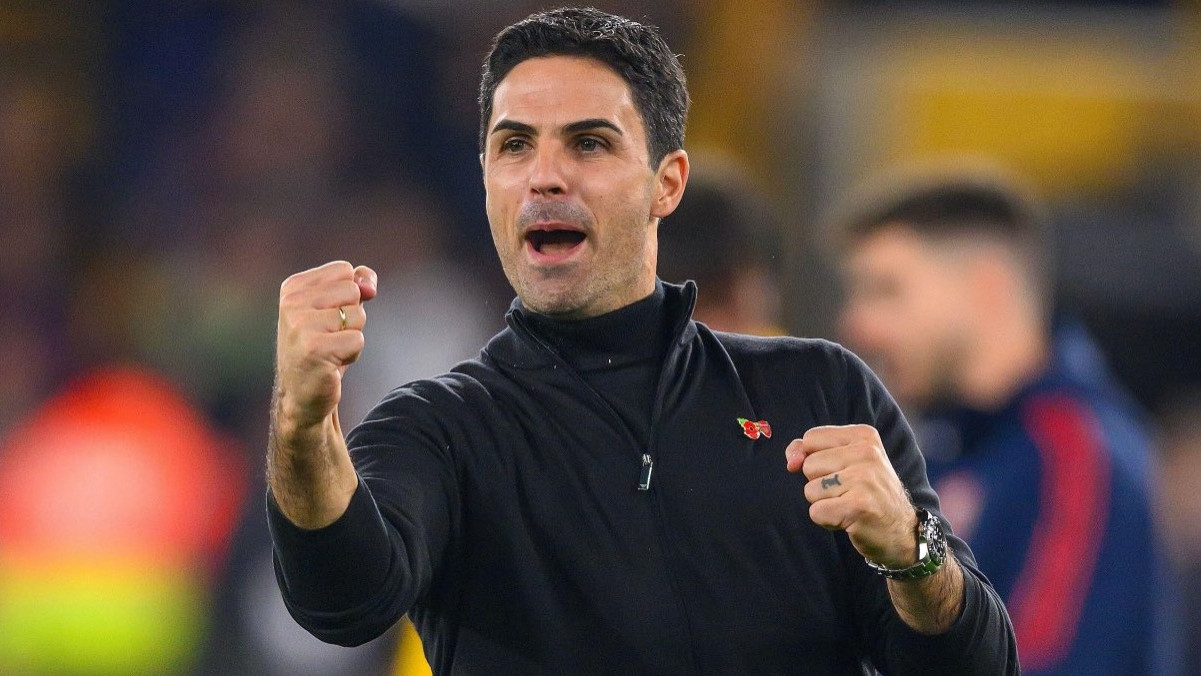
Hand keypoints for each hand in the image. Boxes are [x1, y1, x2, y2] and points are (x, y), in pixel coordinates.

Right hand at [275, 260, 377, 436]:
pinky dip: (352, 353)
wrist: (302, 393)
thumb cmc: (323, 347)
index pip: (345, 270)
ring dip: (352, 336)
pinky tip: (332, 363)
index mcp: (293, 287)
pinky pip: (357, 340)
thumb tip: (369, 285)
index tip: (329, 316)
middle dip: (352, 317)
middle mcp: (291, 303)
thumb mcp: (337, 309)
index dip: (350, 295)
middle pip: (353, 291)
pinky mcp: (313, 349)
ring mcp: (299, 325)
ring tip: (330, 350)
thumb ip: (357, 284)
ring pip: (357, 316)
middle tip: (330, 337)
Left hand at [786, 424, 916, 568]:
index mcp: (863, 435)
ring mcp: (865, 479)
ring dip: (824, 503)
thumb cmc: (865, 493)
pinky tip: (849, 519)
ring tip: (849, 505)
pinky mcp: (860, 505)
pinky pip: (816, 512)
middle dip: (819, 484)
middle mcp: (867, 452)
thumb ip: (808, 451)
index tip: (837, 472)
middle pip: (808, 466)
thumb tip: (791, 461)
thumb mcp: (844, 461)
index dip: (812, 459)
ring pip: (810, 490)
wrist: (902, 531)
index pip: (810, 439)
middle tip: (848, 493)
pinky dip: (827, 521)